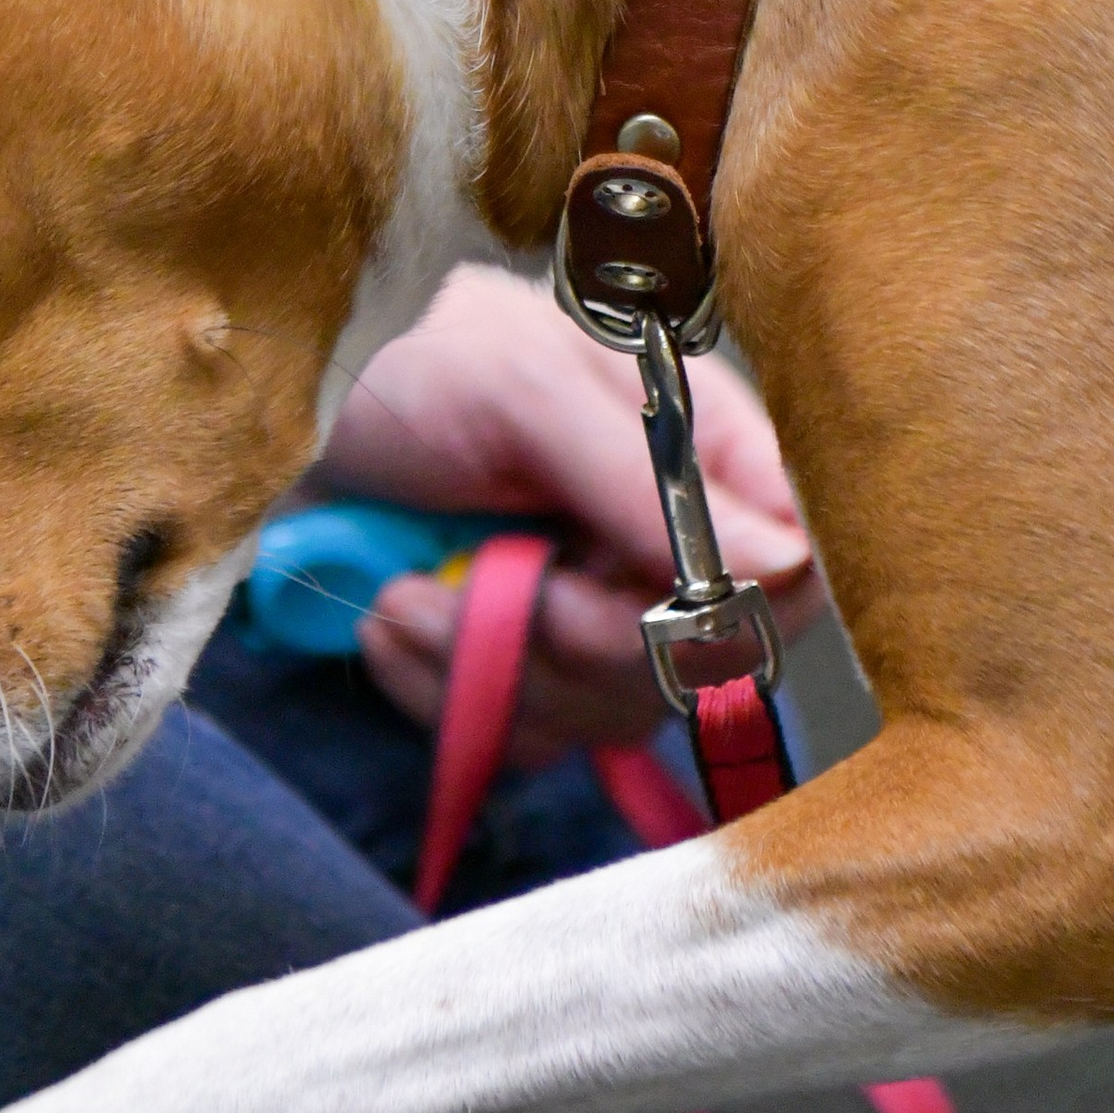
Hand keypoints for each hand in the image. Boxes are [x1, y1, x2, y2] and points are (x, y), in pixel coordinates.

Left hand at [321, 265, 821, 769]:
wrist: (313, 430)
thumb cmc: (429, 374)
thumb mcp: (523, 388)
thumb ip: (637, 475)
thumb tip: (783, 563)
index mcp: (705, 460)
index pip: (800, 565)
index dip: (741, 605)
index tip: (650, 592)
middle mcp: (674, 549)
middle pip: (700, 664)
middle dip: (577, 634)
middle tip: (504, 572)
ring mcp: (610, 622)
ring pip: (607, 714)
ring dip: (487, 659)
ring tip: (412, 588)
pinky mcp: (538, 681)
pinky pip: (526, 738)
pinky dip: (445, 690)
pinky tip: (404, 616)